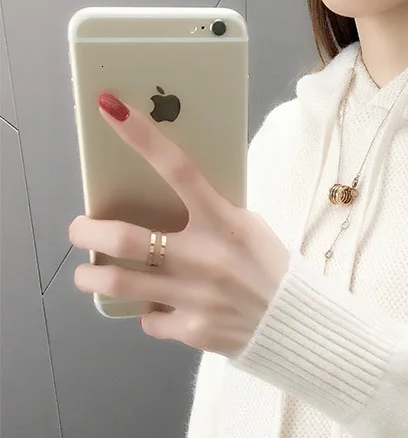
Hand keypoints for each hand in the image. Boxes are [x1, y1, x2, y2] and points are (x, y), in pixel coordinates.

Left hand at [69, 92, 290, 357]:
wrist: (298, 326)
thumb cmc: (270, 270)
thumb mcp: (249, 229)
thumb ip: (211, 214)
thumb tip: (160, 196)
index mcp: (225, 222)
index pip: (179, 169)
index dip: (141, 136)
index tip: (109, 108)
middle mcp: (205, 257)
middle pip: (124, 237)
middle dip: (86, 230)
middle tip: (78, 229)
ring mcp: (196, 296)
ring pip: (119, 282)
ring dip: (91, 275)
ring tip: (88, 273)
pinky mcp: (194, 329)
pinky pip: (150, 320)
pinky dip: (147, 313)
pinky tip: (155, 308)